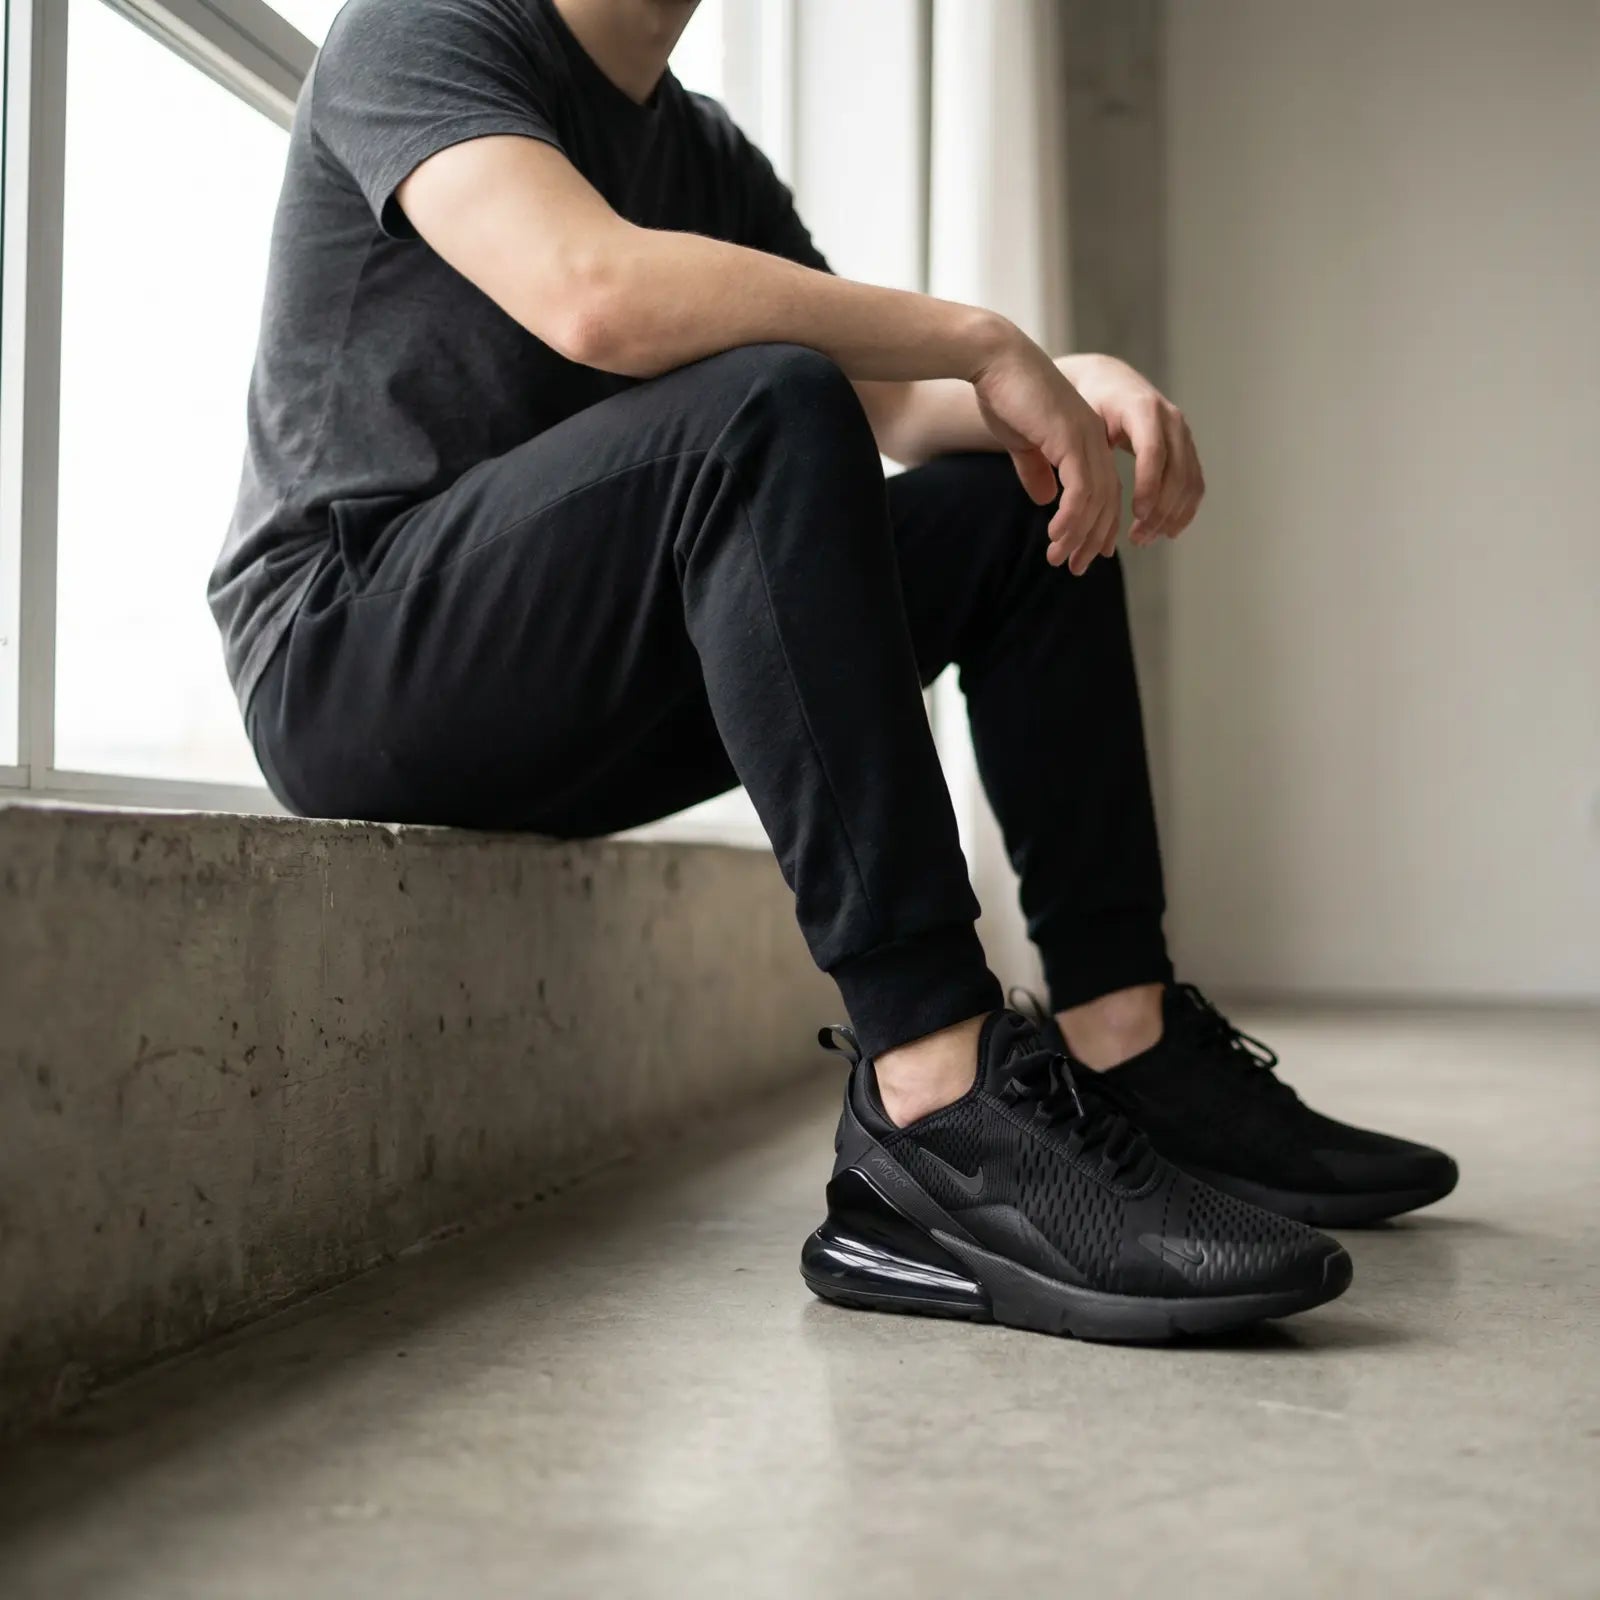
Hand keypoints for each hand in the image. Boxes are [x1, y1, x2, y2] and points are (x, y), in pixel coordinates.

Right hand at [971, 327, 1122, 574]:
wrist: (994, 361)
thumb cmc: (1004, 395)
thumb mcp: (1021, 442)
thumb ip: (1036, 469)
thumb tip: (1045, 498)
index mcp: (1087, 438)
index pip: (1104, 490)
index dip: (1099, 525)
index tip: (1088, 554)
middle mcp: (1094, 439)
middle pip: (1107, 501)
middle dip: (1092, 539)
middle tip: (1077, 568)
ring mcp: (1087, 438)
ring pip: (1097, 501)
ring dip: (1079, 535)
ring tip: (1060, 560)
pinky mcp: (1072, 439)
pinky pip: (1082, 491)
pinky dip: (1072, 518)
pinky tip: (1057, 536)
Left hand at [1057, 354, 1204, 546]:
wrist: (1110, 380)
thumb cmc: (1088, 402)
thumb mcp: (1077, 420)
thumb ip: (1067, 451)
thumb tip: (1044, 500)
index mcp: (1142, 409)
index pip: (1153, 450)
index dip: (1148, 484)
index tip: (1136, 514)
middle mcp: (1170, 419)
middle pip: (1178, 471)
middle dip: (1160, 509)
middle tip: (1137, 538)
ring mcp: (1183, 434)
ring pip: (1189, 481)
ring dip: (1171, 515)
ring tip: (1145, 538)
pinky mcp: (1187, 448)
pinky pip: (1194, 483)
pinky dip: (1184, 509)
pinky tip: (1165, 531)